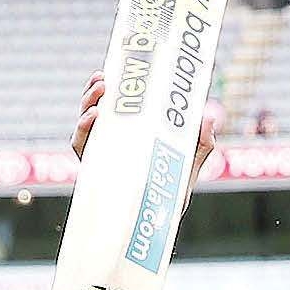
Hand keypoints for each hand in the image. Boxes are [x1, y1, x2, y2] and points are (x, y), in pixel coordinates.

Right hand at [71, 72, 217, 205]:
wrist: (158, 225)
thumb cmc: (171, 192)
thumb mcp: (190, 162)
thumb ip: (202, 141)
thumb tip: (209, 116)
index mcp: (131, 132)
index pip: (118, 102)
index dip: (114, 82)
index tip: (118, 64)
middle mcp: (112, 140)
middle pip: (97, 106)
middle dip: (96, 88)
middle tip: (104, 77)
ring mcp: (100, 153)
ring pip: (86, 120)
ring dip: (88, 101)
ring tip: (100, 91)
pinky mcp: (92, 170)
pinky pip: (81, 145)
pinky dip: (83, 129)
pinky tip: (93, 118)